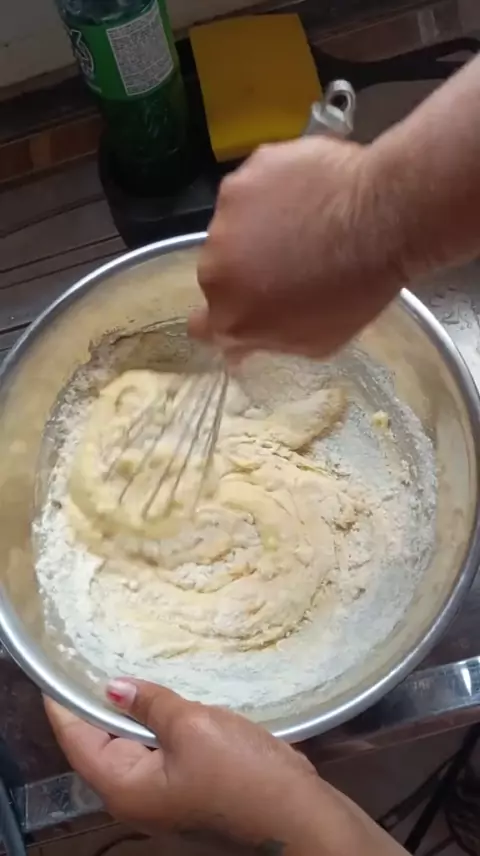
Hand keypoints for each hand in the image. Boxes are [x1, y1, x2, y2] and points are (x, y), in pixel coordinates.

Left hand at [45, 679, 406, 854]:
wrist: (298, 817)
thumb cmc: (241, 773)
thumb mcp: (193, 726)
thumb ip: (150, 705)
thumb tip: (113, 687)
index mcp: (123, 787)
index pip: (75, 737)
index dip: (64, 700)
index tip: (59, 662)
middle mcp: (135, 798)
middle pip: (101, 743)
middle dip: (97, 701)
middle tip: (97, 652)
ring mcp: (164, 798)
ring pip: (133, 747)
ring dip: (132, 711)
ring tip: (129, 665)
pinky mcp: (190, 791)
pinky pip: (161, 753)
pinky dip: (158, 724)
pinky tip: (168, 696)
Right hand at [191, 136, 403, 359]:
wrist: (384, 218)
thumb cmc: (357, 290)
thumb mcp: (317, 343)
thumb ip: (269, 340)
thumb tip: (243, 345)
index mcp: (231, 316)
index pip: (200, 326)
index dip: (220, 320)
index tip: (243, 310)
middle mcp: (216, 267)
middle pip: (219, 272)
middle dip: (245, 269)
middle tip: (289, 261)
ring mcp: (227, 215)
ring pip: (233, 225)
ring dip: (257, 226)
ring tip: (304, 222)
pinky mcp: (246, 173)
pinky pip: (253, 185)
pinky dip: (273, 188)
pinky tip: (308, 192)